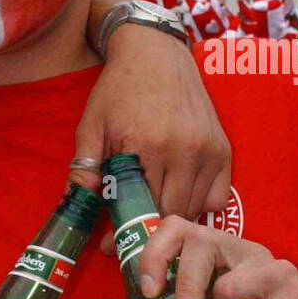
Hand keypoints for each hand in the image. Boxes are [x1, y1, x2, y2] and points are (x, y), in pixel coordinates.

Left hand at [75, 0, 231, 222]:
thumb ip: (83, 166)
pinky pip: (218, 197)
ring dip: (174, 220)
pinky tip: (177, 200)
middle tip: (129, 237)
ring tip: (150, 219)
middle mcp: (186, 151)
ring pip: (197, 210)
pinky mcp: (223, 149)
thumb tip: (73, 203)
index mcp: (149, 146)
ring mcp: (209, 151)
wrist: (157, 53)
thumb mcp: (92, 125)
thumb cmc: (120, 88)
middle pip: (172, 214)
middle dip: (149, 231)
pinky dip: (199, 206)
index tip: (111, 245)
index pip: (142, 208)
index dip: (126, 232)